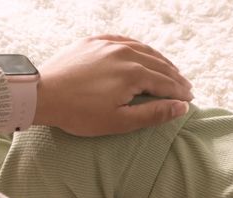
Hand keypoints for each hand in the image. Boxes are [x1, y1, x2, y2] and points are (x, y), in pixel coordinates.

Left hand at [34, 35, 193, 135]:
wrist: (42, 94)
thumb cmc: (79, 113)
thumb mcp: (118, 121)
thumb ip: (153, 114)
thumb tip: (181, 107)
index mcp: (134, 73)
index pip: (166, 83)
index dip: (180, 93)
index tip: (190, 100)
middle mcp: (125, 53)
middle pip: (158, 64)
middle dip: (174, 77)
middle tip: (186, 87)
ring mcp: (108, 44)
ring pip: (143, 49)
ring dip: (160, 61)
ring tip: (170, 71)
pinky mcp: (93, 41)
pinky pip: (123, 40)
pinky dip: (138, 48)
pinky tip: (143, 52)